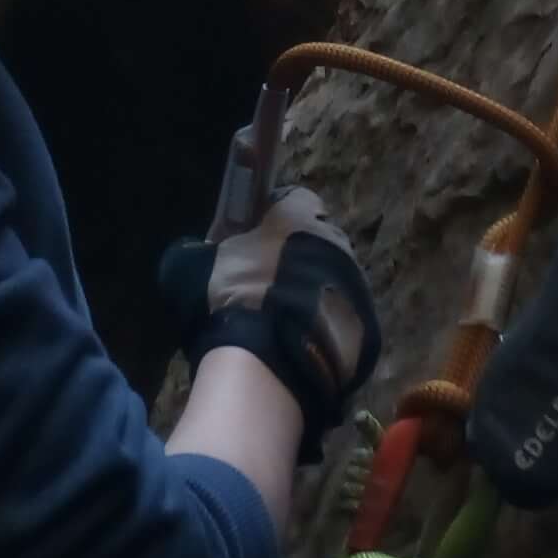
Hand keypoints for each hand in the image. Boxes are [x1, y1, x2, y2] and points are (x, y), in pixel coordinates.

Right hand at [160, 182, 379, 445]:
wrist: (271, 359)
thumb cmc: (233, 297)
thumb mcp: (192, 266)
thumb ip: (198, 250)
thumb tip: (197, 252)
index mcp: (300, 215)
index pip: (293, 198)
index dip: (271, 214)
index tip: (251, 236)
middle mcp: (336, 242)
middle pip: (315, 239)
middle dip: (294, 255)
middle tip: (262, 282)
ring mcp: (355, 285)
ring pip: (330, 279)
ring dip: (310, 291)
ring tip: (280, 320)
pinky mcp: (365, 325)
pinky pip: (340, 316)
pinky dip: (322, 324)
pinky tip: (297, 343)